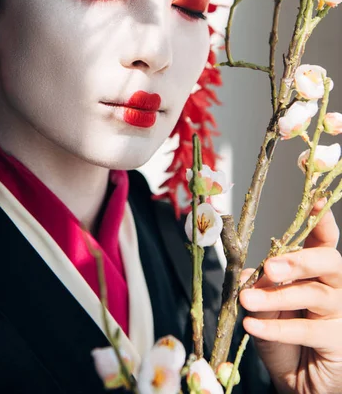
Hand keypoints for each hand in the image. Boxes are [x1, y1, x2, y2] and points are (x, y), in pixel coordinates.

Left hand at [239, 200, 341, 393]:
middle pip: (328, 261)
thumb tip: (248, 274)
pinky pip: (306, 330)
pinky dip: (275, 329)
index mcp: (316, 268)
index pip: (323, 239)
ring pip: (314, 294)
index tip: (314, 203)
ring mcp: (339, 311)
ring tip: (247, 300)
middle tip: (270, 267)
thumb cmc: (282, 335)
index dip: (321, 220)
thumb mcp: (264, 307)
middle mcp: (333, 284)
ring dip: (277, 297)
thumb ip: (260, 287)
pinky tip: (252, 326)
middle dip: (298, 260)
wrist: (296, 380)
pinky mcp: (337, 339)